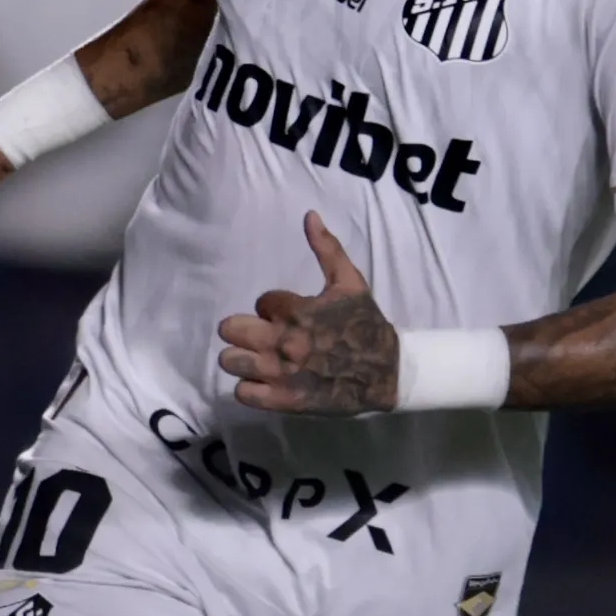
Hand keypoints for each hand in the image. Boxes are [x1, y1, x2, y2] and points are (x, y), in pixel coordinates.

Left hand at [216, 212, 398, 414]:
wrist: (385, 371)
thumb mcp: (350, 281)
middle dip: (243, 330)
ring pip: (230, 361)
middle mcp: (283, 341)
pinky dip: (250, 387)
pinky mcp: (282, 400)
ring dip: (242, 358)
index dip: (272, 307)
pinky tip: (265, 382)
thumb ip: (327, 248)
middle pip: (230, 330)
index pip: (261, 302)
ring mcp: (280, 373)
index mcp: (297, 310)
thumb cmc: (365, 324)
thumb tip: (309, 215)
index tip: (289, 315)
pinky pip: (243, 393)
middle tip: (259, 335)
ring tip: (258, 359)